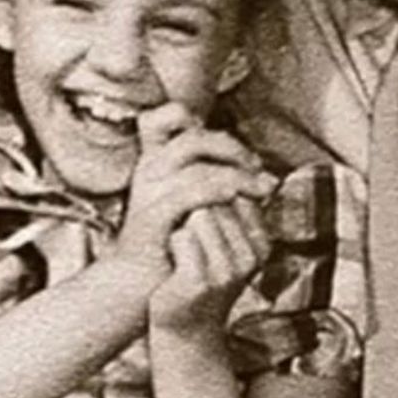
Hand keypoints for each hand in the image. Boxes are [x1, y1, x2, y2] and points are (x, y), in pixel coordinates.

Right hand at [116, 103, 275, 284]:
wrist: (137, 281)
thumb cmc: (168, 241)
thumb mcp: (188, 202)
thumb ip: (211, 179)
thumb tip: (258, 170)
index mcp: (153, 161)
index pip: (160, 119)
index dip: (186, 116)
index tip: (224, 143)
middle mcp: (148, 170)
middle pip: (191, 138)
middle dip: (232, 148)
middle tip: (256, 166)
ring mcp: (148, 192)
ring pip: (196, 165)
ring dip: (236, 172)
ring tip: (260, 188)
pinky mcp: (151, 215)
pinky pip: (188, 192)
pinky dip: (217, 189)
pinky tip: (236, 196)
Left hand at [150, 197, 270, 333]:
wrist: (186, 329)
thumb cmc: (202, 276)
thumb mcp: (227, 243)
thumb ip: (234, 209)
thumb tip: (243, 176)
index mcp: (262, 245)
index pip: (235, 191)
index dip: (210, 203)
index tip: (207, 234)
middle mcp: (251, 258)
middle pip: (215, 200)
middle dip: (196, 214)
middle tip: (194, 250)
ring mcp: (227, 271)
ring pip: (198, 214)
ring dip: (184, 229)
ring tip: (187, 258)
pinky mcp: (201, 281)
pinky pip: (181, 236)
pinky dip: (172, 244)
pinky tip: (176, 266)